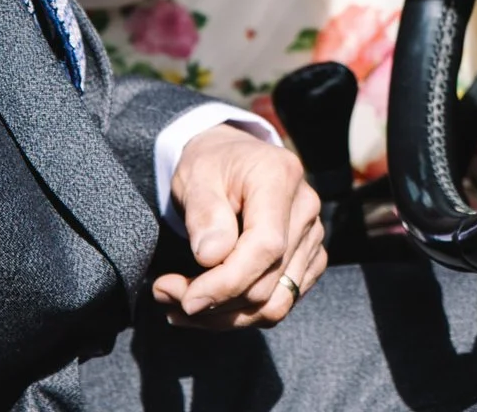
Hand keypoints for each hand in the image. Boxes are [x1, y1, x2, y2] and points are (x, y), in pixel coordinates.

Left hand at [154, 125, 324, 329]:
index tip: (187, 299)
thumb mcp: (195, 175)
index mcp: (280, 178)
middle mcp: (305, 209)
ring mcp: (312, 238)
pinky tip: (205, 304)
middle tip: (164, 293)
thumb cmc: (211, 164)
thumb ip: (204, 213)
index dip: (227, 282)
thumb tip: (211, 258)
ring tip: (177, 305)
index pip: (266, 246)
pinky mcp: (308, 261)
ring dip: (223, 317)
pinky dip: (239, 313)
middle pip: (268, 283)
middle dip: (213, 302)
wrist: (232, 159)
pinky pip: (278, 303)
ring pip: (274, 304)